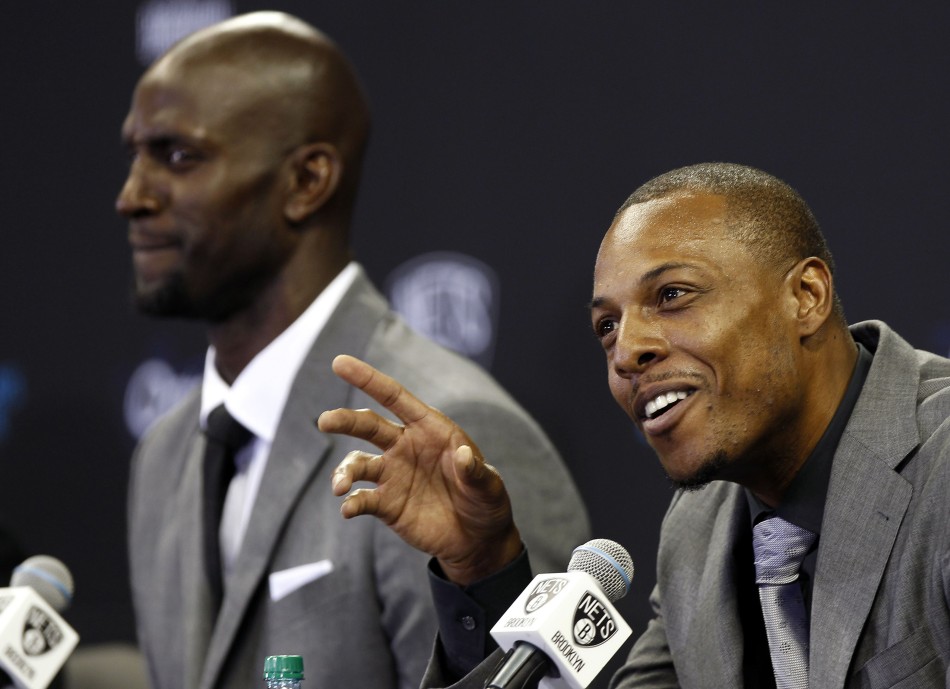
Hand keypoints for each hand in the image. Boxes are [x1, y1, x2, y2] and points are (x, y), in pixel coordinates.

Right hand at [317, 355, 521, 584]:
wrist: (478, 539)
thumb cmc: (486, 502)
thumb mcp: (489, 486)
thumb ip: (475, 472)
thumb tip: (462, 456)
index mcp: (429, 428)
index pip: (394, 397)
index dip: (368, 379)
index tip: (340, 363)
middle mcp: (405, 446)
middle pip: (367, 426)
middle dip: (345, 420)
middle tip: (325, 421)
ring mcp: (393, 475)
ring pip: (358, 463)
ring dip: (344, 472)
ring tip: (341, 486)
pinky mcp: (387, 505)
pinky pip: (363, 499)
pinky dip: (351, 503)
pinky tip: (348, 509)